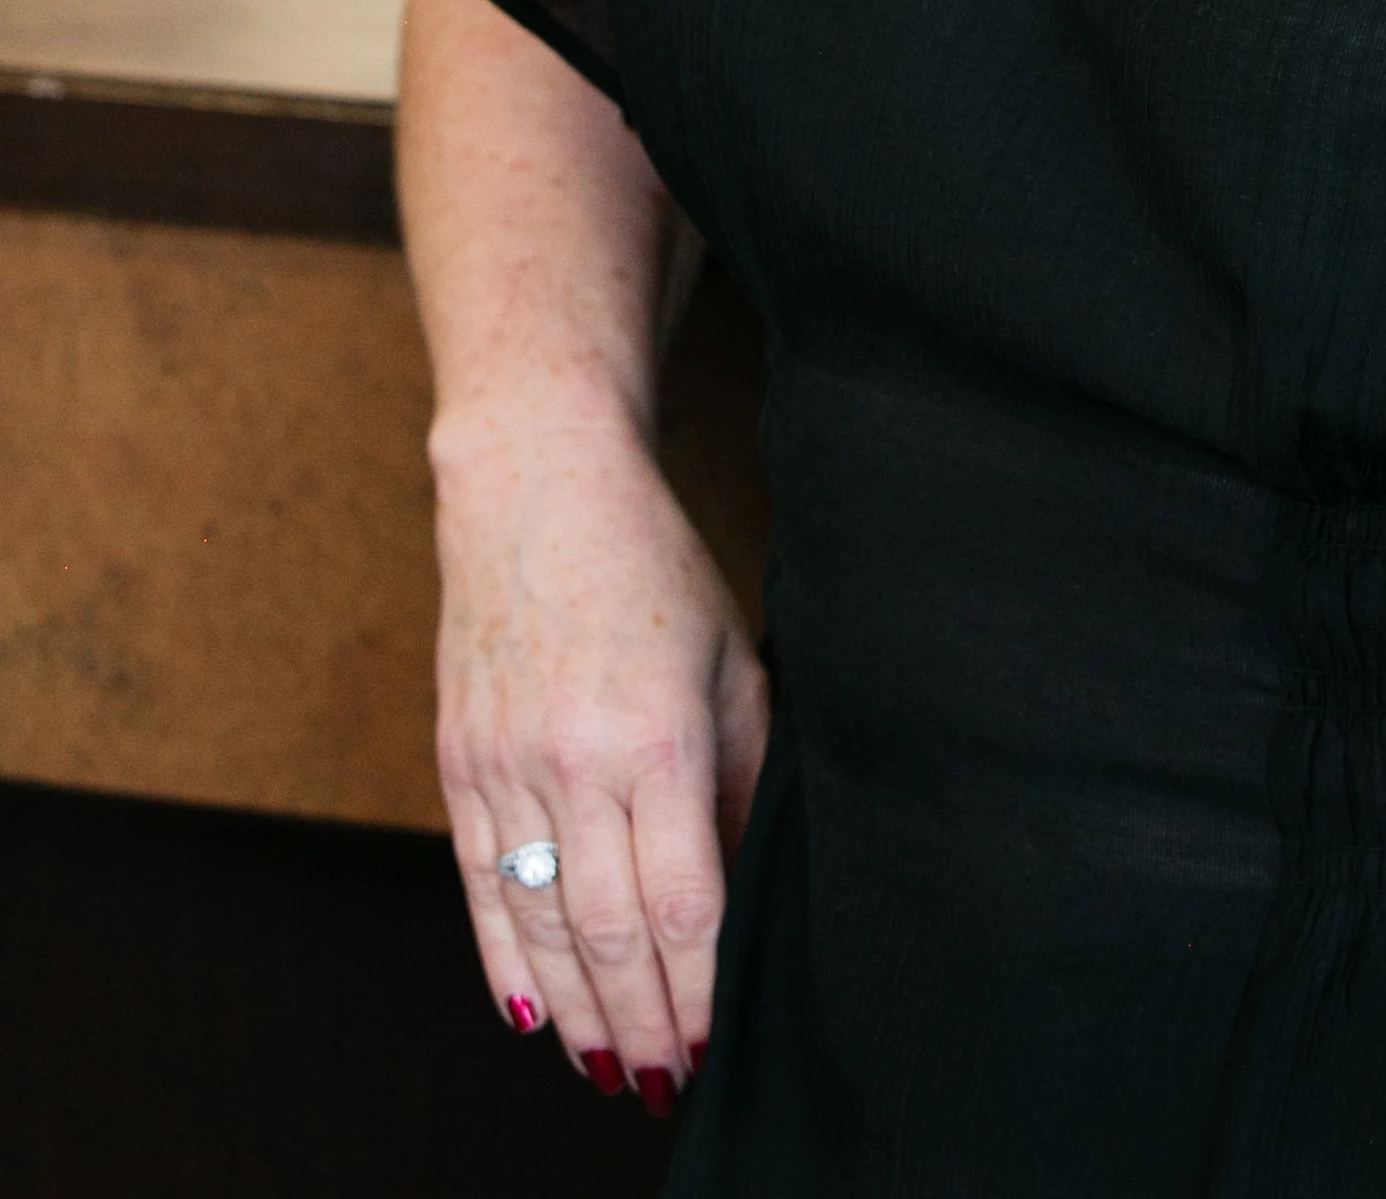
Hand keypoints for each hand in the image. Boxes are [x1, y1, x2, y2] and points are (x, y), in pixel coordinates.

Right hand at [430, 393, 768, 1115]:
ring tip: (608, 1067)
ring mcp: (504, 765)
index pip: (681, 901)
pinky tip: (532, 1014)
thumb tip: (747, 886)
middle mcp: (572, 761)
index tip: (716, 1038)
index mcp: (655, 736)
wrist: (534, 486)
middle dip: (641, 1019)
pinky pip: (480, 886)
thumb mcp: (729, 657)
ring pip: (537, 923)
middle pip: (606, 930)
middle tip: (665, 1079)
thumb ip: (743, 774)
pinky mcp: (459, 762)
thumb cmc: (652, 565)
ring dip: (576, 1009)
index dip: (698, 985)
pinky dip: (504, 962)